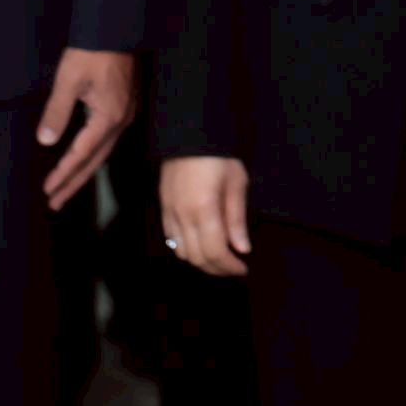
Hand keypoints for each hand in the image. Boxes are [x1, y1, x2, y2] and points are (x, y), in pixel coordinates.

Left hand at [37, 49, 135, 209]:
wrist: (117, 28)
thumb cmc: (91, 52)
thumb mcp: (68, 80)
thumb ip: (57, 112)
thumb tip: (45, 142)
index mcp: (108, 116)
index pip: (82, 154)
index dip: (63, 174)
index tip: (47, 191)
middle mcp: (122, 120)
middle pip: (96, 161)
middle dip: (74, 183)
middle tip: (55, 204)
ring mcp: (127, 114)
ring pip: (104, 152)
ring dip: (84, 172)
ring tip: (66, 189)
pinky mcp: (126, 106)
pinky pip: (108, 140)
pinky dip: (93, 156)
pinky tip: (84, 160)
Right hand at [158, 156, 250, 276]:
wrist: (189, 136)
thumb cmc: (219, 158)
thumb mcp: (236, 184)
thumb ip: (236, 219)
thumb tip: (242, 249)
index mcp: (204, 210)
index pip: (214, 252)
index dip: (229, 266)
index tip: (242, 269)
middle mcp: (182, 217)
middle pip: (197, 258)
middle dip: (217, 268)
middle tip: (234, 268)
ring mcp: (169, 214)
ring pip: (182, 253)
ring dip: (201, 262)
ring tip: (220, 259)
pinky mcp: (163, 210)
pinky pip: (171, 240)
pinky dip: (186, 250)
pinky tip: (201, 246)